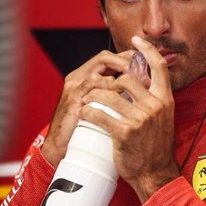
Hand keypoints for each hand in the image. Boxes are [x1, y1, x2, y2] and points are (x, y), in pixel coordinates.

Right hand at [41, 49, 133, 166]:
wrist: (60, 147)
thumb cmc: (81, 130)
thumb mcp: (99, 109)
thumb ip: (112, 98)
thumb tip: (138, 94)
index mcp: (84, 78)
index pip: (108, 59)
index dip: (126, 59)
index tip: (144, 67)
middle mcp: (78, 77)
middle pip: (105, 57)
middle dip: (126, 61)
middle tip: (143, 72)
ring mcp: (75, 86)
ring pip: (100, 66)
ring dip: (122, 70)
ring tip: (137, 81)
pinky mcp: (73, 97)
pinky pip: (93, 83)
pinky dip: (109, 84)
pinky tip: (122, 92)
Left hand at [79, 36, 179, 201]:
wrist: (154, 174)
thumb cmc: (155, 147)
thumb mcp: (162, 118)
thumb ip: (153, 100)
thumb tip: (140, 82)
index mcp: (165, 100)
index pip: (159, 67)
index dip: (147, 50)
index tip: (136, 40)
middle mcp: (154, 106)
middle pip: (127, 78)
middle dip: (110, 81)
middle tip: (99, 88)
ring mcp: (140, 119)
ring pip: (109, 95)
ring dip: (94, 96)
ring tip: (87, 101)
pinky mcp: (124, 132)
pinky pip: (100, 114)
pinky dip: (88, 112)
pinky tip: (84, 114)